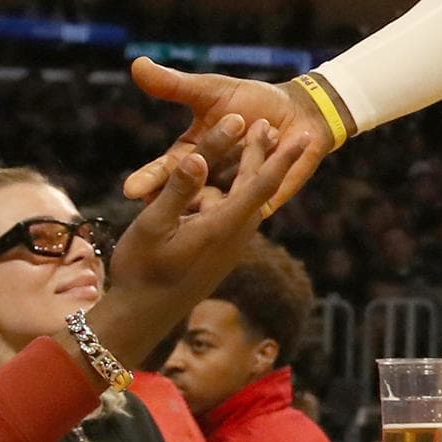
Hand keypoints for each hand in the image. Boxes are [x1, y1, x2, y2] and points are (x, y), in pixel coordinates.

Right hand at [82, 119, 311, 362]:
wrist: (140, 320)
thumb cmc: (141, 272)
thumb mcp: (153, 227)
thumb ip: (177, 191)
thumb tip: (197, 156)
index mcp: (222, 225)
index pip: (261, 185)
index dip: (282, 158)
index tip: (301, 134)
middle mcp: (234, 235)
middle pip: (256, 186)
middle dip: (264, 153)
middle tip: (268, 121)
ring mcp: (229, 246)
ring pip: (247, 199)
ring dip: (252, 169)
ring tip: (257, 140)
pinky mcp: (220, 253)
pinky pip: (236, 214)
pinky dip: (238, 190)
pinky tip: (232, 182)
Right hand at [122, 57, 330, 209]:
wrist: (300, 113)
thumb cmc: (253, 100)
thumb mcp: (211, 91)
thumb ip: (175, 85)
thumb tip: (137, 63)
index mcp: (191, 154)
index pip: (166, 170)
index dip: (150, 180)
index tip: (130, 189)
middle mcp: (210, 178)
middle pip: (190, 190)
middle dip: (174, 196)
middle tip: (155, 204)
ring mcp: (235, 192)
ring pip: (219, 200)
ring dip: (210, 199)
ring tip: (199, 203)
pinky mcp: (262, 200)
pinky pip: (254, 200)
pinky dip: (247, 197)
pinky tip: (240, 203)